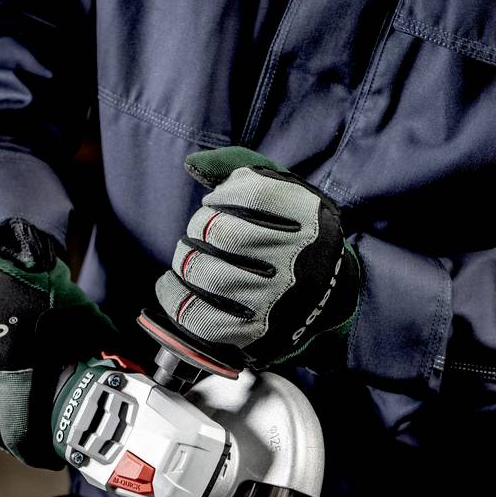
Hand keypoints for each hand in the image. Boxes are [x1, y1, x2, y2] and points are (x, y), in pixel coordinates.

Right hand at [0, 220, 117, 467]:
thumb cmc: (45, 290)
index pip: (21, 433)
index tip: (48, 456)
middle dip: (17, 443)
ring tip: (14, 425)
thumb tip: (134, 384)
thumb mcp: (86, 322)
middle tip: (35, 445)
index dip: (36, 453)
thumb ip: (106, 354)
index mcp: (21, 363)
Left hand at [155, 147, 360, 368]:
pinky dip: (174, 297)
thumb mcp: (279, 190)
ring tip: (190, 258)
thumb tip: (192, 164)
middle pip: (221, 235)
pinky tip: (171, 285)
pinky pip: (198, 316)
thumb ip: (237, 166)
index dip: (222, 197)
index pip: (250, 194)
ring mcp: (274, 299)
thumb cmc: (288, 234)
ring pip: (205, 274)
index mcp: (306, 218)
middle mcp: (295, 259)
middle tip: (201, 234)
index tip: (217, 204)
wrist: (324, 295)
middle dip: (199, 229)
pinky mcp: (254, 332)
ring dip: (185, 261)